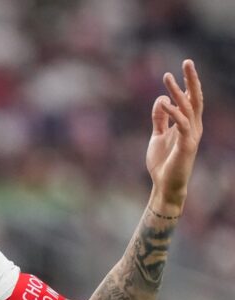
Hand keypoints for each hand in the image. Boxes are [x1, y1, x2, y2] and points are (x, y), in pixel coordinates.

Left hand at [146, 59, 203, 215]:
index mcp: (187, 124)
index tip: (184, 67)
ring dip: (178, 91)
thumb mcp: (158, 135)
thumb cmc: (162, 162)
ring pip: (188, 107)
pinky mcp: (187, 145)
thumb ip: (159, 119)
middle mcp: (193, 127)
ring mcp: (191, 135)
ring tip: (167, 76)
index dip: (189, 83)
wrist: (165, 185)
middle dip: (191, 79)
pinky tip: (164, 101)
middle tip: (187, 61)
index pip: (191, 99)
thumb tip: (161, 99)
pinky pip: (181, 124)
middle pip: (195, 98)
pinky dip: (172, 112)